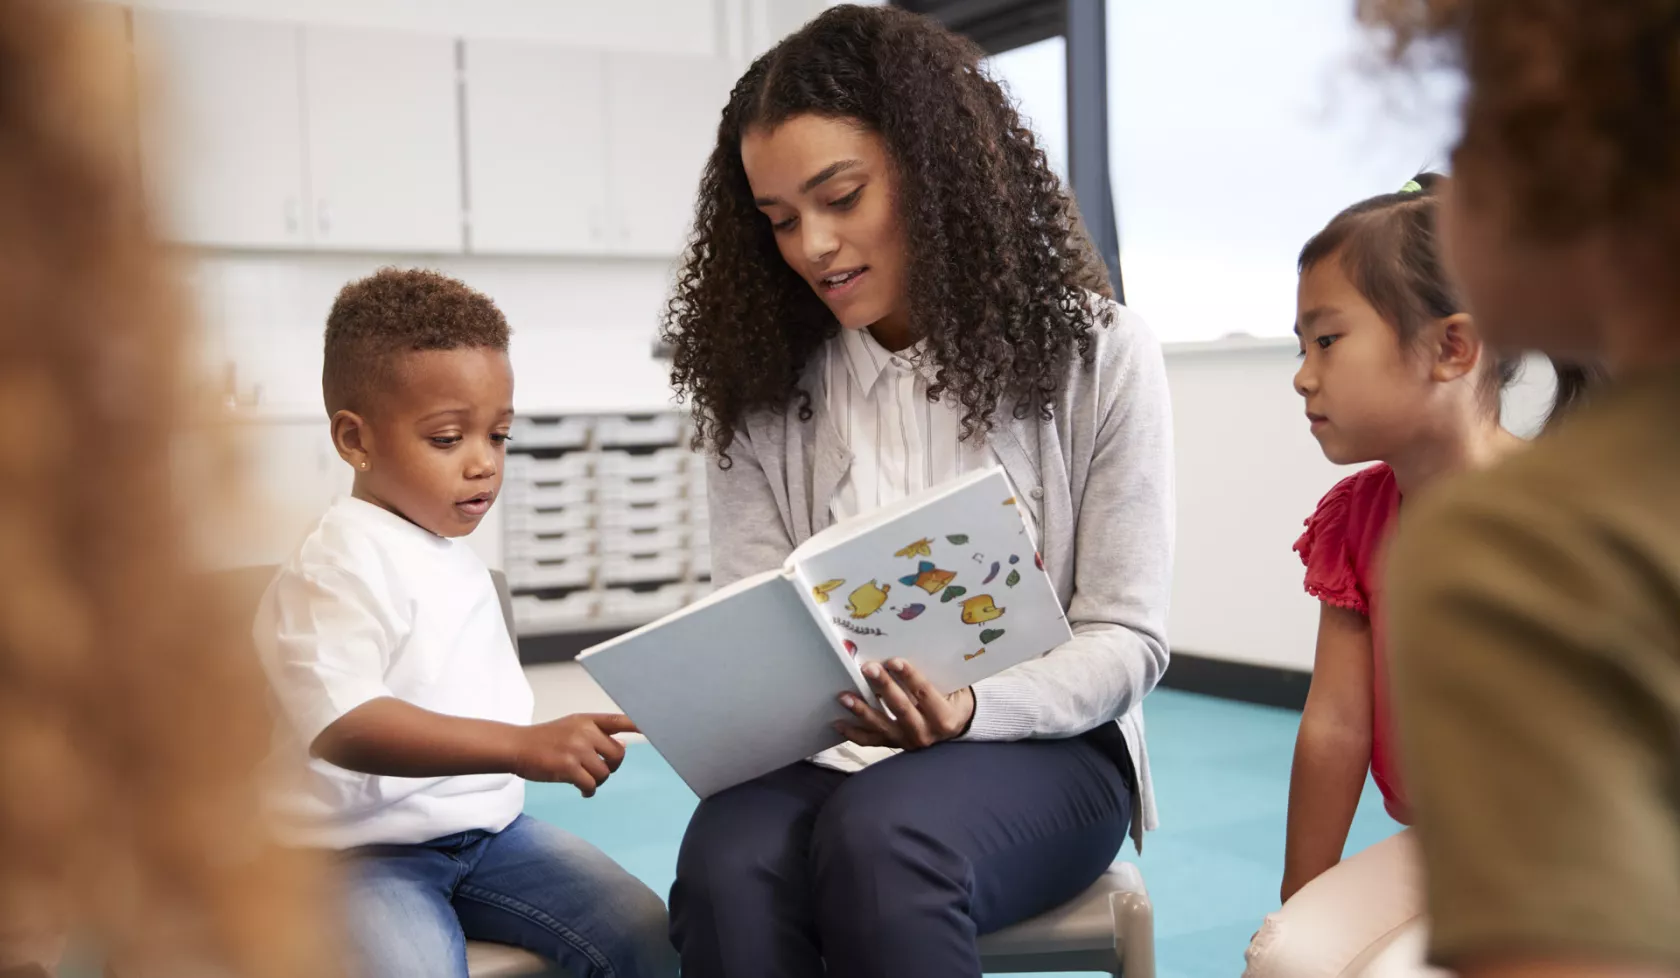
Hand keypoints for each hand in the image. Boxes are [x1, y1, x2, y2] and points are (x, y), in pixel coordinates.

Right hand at [511, 713, 637, 796]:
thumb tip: (623, 747)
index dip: (638, 725)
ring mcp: (576, 749)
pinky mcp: (567, 767)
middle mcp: (584, 732)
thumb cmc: (545, 739)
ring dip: (597, 781)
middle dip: (612, 767)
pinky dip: (589, 791)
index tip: (653, 730)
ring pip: (604, 773)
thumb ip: (596, 734)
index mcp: (587, 720)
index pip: (619, 721)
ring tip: (585, 781)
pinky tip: (583, 791)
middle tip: (598, 771)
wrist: (517, 746)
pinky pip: (590, 785)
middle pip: (618, 755)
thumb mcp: (572, 727)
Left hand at [835, 659, 974, 749]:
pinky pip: (871, 740)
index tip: (894, 661)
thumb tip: (906, 652)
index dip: (910, 676)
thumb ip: (936, 676)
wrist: (955, 727)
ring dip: (862, 710)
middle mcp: (925, 733)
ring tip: (844, 696)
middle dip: (883, 687)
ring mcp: (908, 741)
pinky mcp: (894, 745)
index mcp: (944, 717)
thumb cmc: (953, 699)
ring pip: (882, 725)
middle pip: (901, 708)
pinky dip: (853, 732)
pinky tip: (838, 722)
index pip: (925, 693)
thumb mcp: (954, 688)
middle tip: (868, 668)